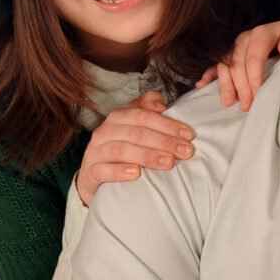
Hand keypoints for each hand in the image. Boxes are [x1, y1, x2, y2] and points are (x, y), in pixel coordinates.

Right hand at [76, 91, 194, 204]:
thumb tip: (161, 103)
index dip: (167, 124)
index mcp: (118, 117)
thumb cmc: (123, 148)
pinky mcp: (90, 172)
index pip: (143, 115)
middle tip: (185, 151)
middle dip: (164, 141)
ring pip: (121, 150)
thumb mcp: (135, 127)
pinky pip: (102, 170)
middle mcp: (105, 131)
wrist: (95, 175)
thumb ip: (147, 110)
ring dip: (147, 156)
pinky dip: (119, 171)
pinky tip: (136, 174)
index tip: (188, 135)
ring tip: (168, 163)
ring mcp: (95, 151)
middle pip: (136, 132)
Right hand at [195, 17, 279, 111]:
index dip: (254, 75)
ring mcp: (238, 46)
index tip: (258, 94)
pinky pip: (218, 64)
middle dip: (241, 86)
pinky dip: (210, 75)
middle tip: (247, 106)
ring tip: (229, 102)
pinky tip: (202, 85)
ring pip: (225, 64)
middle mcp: (248, 37)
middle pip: (237, 61)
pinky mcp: (234, 55)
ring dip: (225, 84)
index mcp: (265, 32)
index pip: (254, 54)